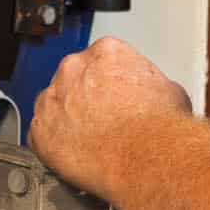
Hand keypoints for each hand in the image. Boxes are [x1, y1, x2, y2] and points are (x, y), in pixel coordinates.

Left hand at [30, 35, 191, 198]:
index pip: (99, 61)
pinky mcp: (40, 132)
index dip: (109, 82)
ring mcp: (52, 99)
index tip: (114, 97)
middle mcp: (73, 69)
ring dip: (65, 120)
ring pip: (52, 106)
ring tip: (88, 141)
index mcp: (105, 52)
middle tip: (102, 120)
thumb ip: (150, 85)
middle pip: (72, 80)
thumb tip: (153, 95)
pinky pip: (39, 136)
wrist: (146, 157)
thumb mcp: (170, 90)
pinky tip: (73, 155)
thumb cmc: (158, 127)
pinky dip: (51, 146)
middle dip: (84, 98)